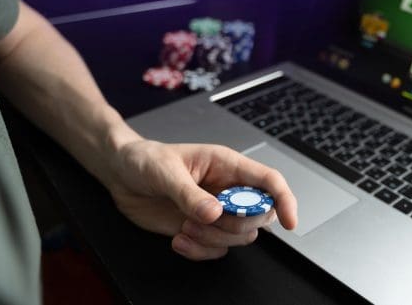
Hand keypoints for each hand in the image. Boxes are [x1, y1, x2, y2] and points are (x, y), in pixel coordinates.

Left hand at [103, 139, 297, 259]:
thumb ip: (190, 194)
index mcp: (227, 165)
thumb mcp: (165, 171)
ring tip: (184, 227)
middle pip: (258, 215)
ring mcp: (216, 212)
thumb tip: (215, 213)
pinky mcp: (201, 229)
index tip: (289, 221)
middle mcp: (227, 190)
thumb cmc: (145, 159)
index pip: (268, 181)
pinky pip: (216, 250)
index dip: (284, 200)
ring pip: (239, 236)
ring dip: (213, 240)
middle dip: (234, 225)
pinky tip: (178, 239)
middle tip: (203, 220)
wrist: (121, 174)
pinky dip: (198, 251)